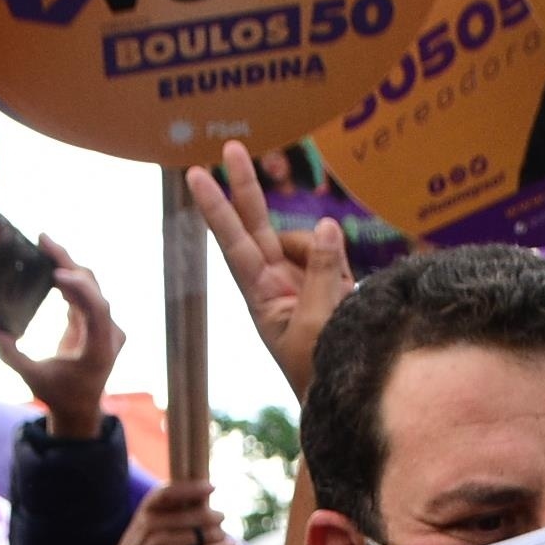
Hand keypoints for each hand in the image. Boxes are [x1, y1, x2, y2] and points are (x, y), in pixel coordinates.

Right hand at [0, 237, 124, 441]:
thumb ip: (11, 355)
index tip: (57, 274)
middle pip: (93, 289)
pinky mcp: (94, 322)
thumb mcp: (32, 379)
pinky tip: (48, 263)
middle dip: (68, 262)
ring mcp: (104, 327)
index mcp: (100, 349)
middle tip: (43, 240)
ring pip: (89, 287)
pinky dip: (67, 277)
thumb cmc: (58, 396)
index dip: (81, 288)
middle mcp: (108, 334)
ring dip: (67, 265)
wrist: (79, 409)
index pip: (98, 310)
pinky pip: (82, 293)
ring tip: (43, 244)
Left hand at [186, 141, 353, 401]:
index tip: (194, 174)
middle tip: (230, 146)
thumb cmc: (319, 372)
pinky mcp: (330, 281)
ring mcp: (302, 279)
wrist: (342, 398)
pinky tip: (350, 296)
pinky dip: (346, 269)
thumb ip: (325, 272)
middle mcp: (275, 281)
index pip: (234, 243)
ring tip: (341, 299)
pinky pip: (337, 254)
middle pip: (257, 224)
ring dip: (328, 258)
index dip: (217, 208)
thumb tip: (330, 224)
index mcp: (261, 296)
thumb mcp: (319, 324)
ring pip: (311, 240)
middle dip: (246, 187)